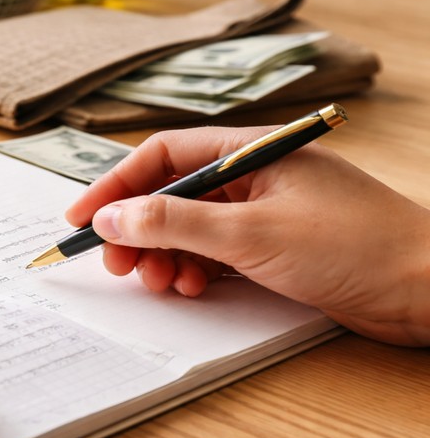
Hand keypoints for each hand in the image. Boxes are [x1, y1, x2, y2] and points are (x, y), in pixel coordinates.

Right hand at [65, 126, 429, 345]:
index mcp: (250, 150)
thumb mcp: (250, 233)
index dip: (115, 185)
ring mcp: (264, 212)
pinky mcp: (276, 247)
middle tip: (116, 264)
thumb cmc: (357, 246)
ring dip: (164, 255)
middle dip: (137, 229)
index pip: (163, 155)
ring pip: (189, 227)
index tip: (82, 218)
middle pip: (171, 193)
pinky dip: (194, 270)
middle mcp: (253, 175)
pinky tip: (193, 287)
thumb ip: (174, 223)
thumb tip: (111, 218)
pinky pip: (214, 252)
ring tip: (160, 282)